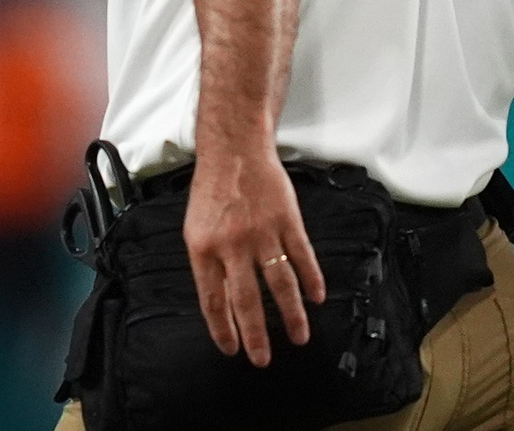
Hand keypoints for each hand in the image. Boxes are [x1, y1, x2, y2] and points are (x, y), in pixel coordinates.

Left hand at [183, 147, 326, 365]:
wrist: (235, 153)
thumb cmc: (213, 193)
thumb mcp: (196, 230)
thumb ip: (208, 264)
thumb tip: (222, 301)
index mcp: (204, 251)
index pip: (213, 301)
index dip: (223, 329)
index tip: (232, 349)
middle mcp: (233, 246)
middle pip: (247, 301)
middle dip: (256, 335)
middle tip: (263, 359)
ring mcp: (263, 233)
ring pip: (280, 283)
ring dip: (291, 314)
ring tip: (299, 336)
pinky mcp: (288, 221)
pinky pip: (302, 256)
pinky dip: (312, 278)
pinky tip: (317, 297)